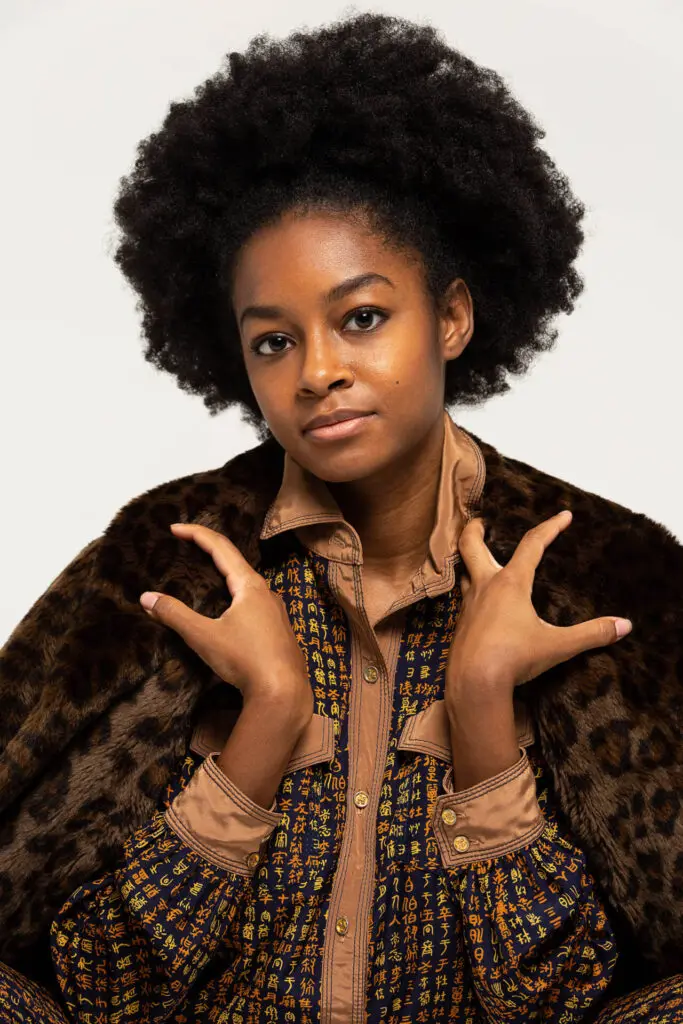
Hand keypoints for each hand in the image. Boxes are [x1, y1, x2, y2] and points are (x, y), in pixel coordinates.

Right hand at [139, 522, 311, 720]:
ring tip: (204, 574)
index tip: (174, 528)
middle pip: (236, 561)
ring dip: (225, 573)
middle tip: (187, 545)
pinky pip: (254, 601)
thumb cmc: (245, 660)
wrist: (283, 693)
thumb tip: (146, 598)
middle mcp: (266, 592)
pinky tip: (228, 608)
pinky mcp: (278, 629)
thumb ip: (175, 615)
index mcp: (249, 585)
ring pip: (247, 583)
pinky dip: (236, 593)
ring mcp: (276, 611)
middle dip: (210, 550)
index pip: (221, 547)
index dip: (196, 534)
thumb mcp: (204, 636)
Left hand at [445, 510, 632, 701]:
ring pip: (465, 574)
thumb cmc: (514, 658)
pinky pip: (464, 601)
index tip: (564, 515)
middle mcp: (486, 587)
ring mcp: (468, 606)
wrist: (473, 683)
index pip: (532, 544)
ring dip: (470, 562)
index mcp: (511, 583)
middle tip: (481, 522)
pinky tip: (480, 606)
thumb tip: (624, 626)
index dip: (550, 527)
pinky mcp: (460, 625)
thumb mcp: (558, 646)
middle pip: (471, 546)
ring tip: (479, 560)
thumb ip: (591, 634)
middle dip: (475, 530)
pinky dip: (471, 594)